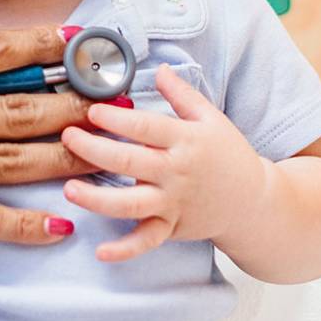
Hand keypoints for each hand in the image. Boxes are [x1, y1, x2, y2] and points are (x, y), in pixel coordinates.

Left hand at [59, 67, 274, 261]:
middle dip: (94, 150)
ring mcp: (173, 203)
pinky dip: (125, 250)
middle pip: (130, 161)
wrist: (253, 202)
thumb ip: (182, 94)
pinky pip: (146, 241)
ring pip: (131, 204)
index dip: (118, 118)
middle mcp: (177, 172)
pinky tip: (101, 252)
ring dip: (98, 199)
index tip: (91, 110)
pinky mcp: (172, 228)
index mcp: (186, 140)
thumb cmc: (230, 156)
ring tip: (69, 189)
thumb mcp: (211, 118)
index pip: (147, 127)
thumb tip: (159, 68)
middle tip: (67, 138)